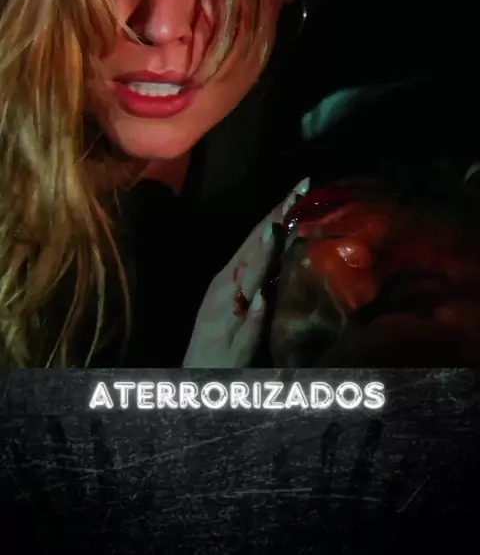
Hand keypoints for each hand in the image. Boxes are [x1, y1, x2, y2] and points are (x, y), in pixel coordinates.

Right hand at [183, 177, 309, 366]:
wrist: (196, 379)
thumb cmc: (223, 341)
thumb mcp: (244, 300)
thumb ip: (261, 276)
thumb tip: (286, 249)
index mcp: (232, 276)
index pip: (259, 236)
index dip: (280, 210)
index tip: (304, 186)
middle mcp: (226, 288)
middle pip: (253, 248)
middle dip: (274, 220)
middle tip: (297, 192)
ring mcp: (226, 315)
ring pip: (244, 281)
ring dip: (257, 257)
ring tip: (272, 231)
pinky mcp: (230, 346)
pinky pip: (243, 327)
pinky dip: (252, 312)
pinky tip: (260, 298)